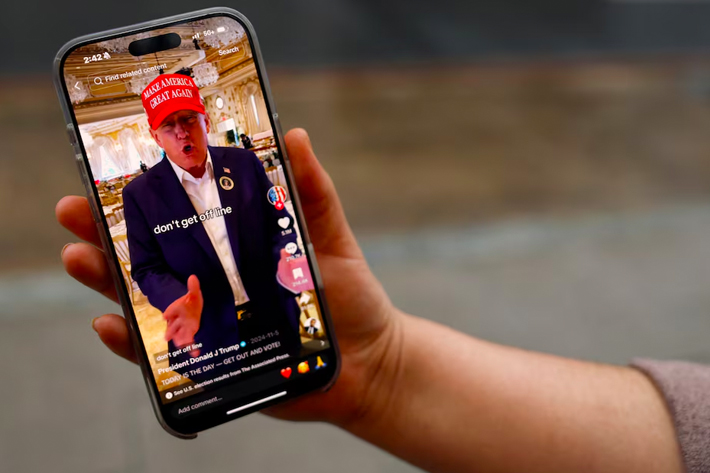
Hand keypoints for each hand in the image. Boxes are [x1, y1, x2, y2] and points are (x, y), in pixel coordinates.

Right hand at [56, 128, 402, 426]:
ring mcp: (207, 322)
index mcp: (234, 248)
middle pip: (148, 256)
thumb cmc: (347, 295)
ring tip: (80, 257)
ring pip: (144, 300)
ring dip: (106, 281)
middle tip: (74, 211)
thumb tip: (296, 135)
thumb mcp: (329, 237)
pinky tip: (110, 323)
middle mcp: (212, 282)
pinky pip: (161, 355)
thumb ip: (312, 192)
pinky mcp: (211, 362)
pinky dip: (133, 342)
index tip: (107, 172)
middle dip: (105, 234)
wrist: (367, 360)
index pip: (179, 218)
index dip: (142, 199)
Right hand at [163, 275, 202, 356]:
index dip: (168, 312)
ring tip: (182, 346)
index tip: (165, 316)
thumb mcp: (193, 294)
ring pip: (178, 335)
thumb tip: (193, 277)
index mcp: (177, 309)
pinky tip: (195, 353)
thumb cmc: (191, 302)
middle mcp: (177, 320)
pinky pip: (188, 341)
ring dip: (179, 341)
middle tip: (167, 337)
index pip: (171, 310)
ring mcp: (181, 328)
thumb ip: (193, 287)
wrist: (190, 309)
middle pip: (172, 326)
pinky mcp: (187, 333)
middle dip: (170, 331)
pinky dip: (191, 347)